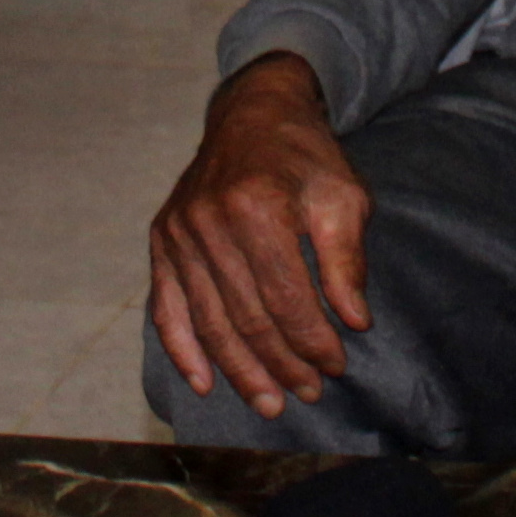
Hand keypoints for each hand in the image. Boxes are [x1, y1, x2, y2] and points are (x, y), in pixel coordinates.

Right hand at [148, 54, 372, 419]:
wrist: (252, 113)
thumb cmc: (304, 157)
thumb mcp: (343, 196)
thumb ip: (346, 260)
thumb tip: (353, 321)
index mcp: (256, 206)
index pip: (286, 297)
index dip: (312, 340)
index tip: (336, 365)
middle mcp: (209, 220)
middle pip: (246, 316)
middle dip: (281, 362)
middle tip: (308, 391)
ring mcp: (179, 232)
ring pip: (209, 320)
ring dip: (240, 369)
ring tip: (268, 403)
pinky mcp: (162, 239)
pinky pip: (166, 307)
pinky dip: (183, 349)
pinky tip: (203, 383)